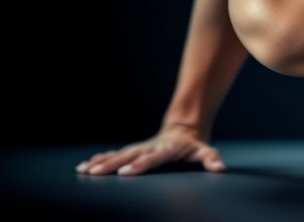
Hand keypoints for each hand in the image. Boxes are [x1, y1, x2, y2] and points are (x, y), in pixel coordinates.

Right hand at [75, 125, 225, 175]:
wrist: (184, 129)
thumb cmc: (194, 145)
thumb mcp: (205, 151)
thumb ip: (211, 159)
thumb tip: (220, 167)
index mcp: (166, 149)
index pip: (152, 158)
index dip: (139, 164)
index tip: (124, 172)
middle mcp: (150, 147)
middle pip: (128, 156)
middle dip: (110, 165)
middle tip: (93, 173)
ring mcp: (140, 148)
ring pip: (118, 154)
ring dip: (100, 162)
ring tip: (83, 170)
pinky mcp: (133, 150)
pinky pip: (114, 154)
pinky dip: (100, 159)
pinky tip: (85, 166)